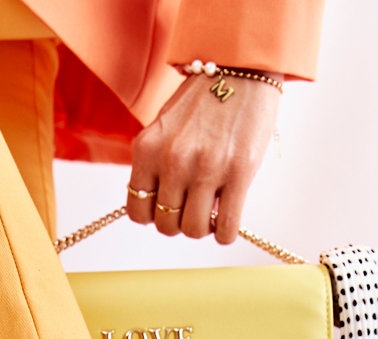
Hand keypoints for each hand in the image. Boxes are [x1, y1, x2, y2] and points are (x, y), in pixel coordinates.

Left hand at [126, 73, 280, 243]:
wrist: (240, 67)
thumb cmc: (203, 100)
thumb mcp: (164, 128)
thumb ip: (156, 164)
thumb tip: (159, 206)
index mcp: (148, 149)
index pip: (137, 211)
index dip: (154, 215)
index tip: (169, 205)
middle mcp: (172, 160)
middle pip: (166, 225)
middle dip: (180, 222)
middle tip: (194, 206)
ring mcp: (206, 168)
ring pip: (193, 230)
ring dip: (203, 228)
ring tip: (212, 209)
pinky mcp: (238, 173)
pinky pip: (224, 227)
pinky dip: (225, 233)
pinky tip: (227, 221)